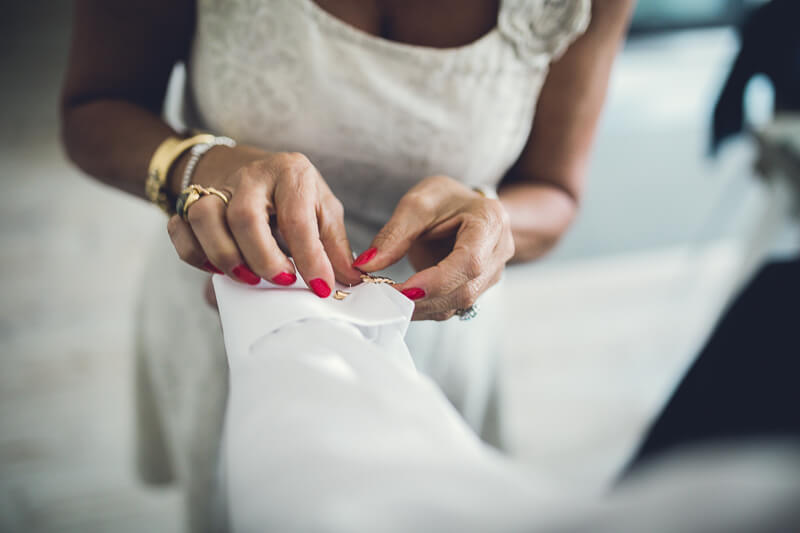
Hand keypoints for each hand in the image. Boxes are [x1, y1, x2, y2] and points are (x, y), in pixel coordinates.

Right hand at [167, 146, 362, 296]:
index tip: (321, 287)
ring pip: (203, 217)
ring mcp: (217, 186)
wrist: (246, 165)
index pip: (297, 218)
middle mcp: (251, 176)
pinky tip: (217, 269)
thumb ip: (335, 245)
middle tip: (281, 280)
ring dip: (224, 255)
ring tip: (247, 278)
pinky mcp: (189, 200)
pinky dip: (195, 254)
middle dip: (262, 257)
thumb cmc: (293, 195)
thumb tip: (351, 281)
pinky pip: (179, 228)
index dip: (310, 258)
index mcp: (291, 173)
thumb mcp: (322, 209)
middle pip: (244, 216)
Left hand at [353, 176, 513, 320]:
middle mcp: (499, 251)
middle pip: (465, 289)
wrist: (464, 209)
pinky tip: (401, 300)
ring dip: (421, 307)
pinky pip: (452, 306)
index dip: (437, 280)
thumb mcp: (417, 204)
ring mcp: (492, 274)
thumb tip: (366, 265)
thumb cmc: (445, 200)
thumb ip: (393, 234)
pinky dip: (424, 307)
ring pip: (458, 303)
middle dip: (423, 299)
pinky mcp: (477, 289)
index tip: (404, 289)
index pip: (469, 261)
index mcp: (490, 221)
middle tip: (382, 296)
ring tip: (387, 298)